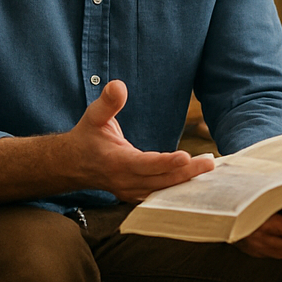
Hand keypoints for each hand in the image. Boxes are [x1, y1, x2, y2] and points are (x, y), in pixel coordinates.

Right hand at [70, 80, 212, 200]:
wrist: (71, 164)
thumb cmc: (86, 137)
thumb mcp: (94, 116)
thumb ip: (108, 102)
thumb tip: (118, 86)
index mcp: (116, 162)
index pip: (145, 164)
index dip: (166, 162)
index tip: (186, 156)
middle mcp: (125, 181)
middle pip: (160, 180)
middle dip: (187, 173)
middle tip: (210, 163)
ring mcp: (130, 191)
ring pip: (162, 191)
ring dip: (186, 182)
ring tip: (207, 170)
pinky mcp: (135, 195)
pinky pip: (159, 196)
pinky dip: (177, 189)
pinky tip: (195, 180)